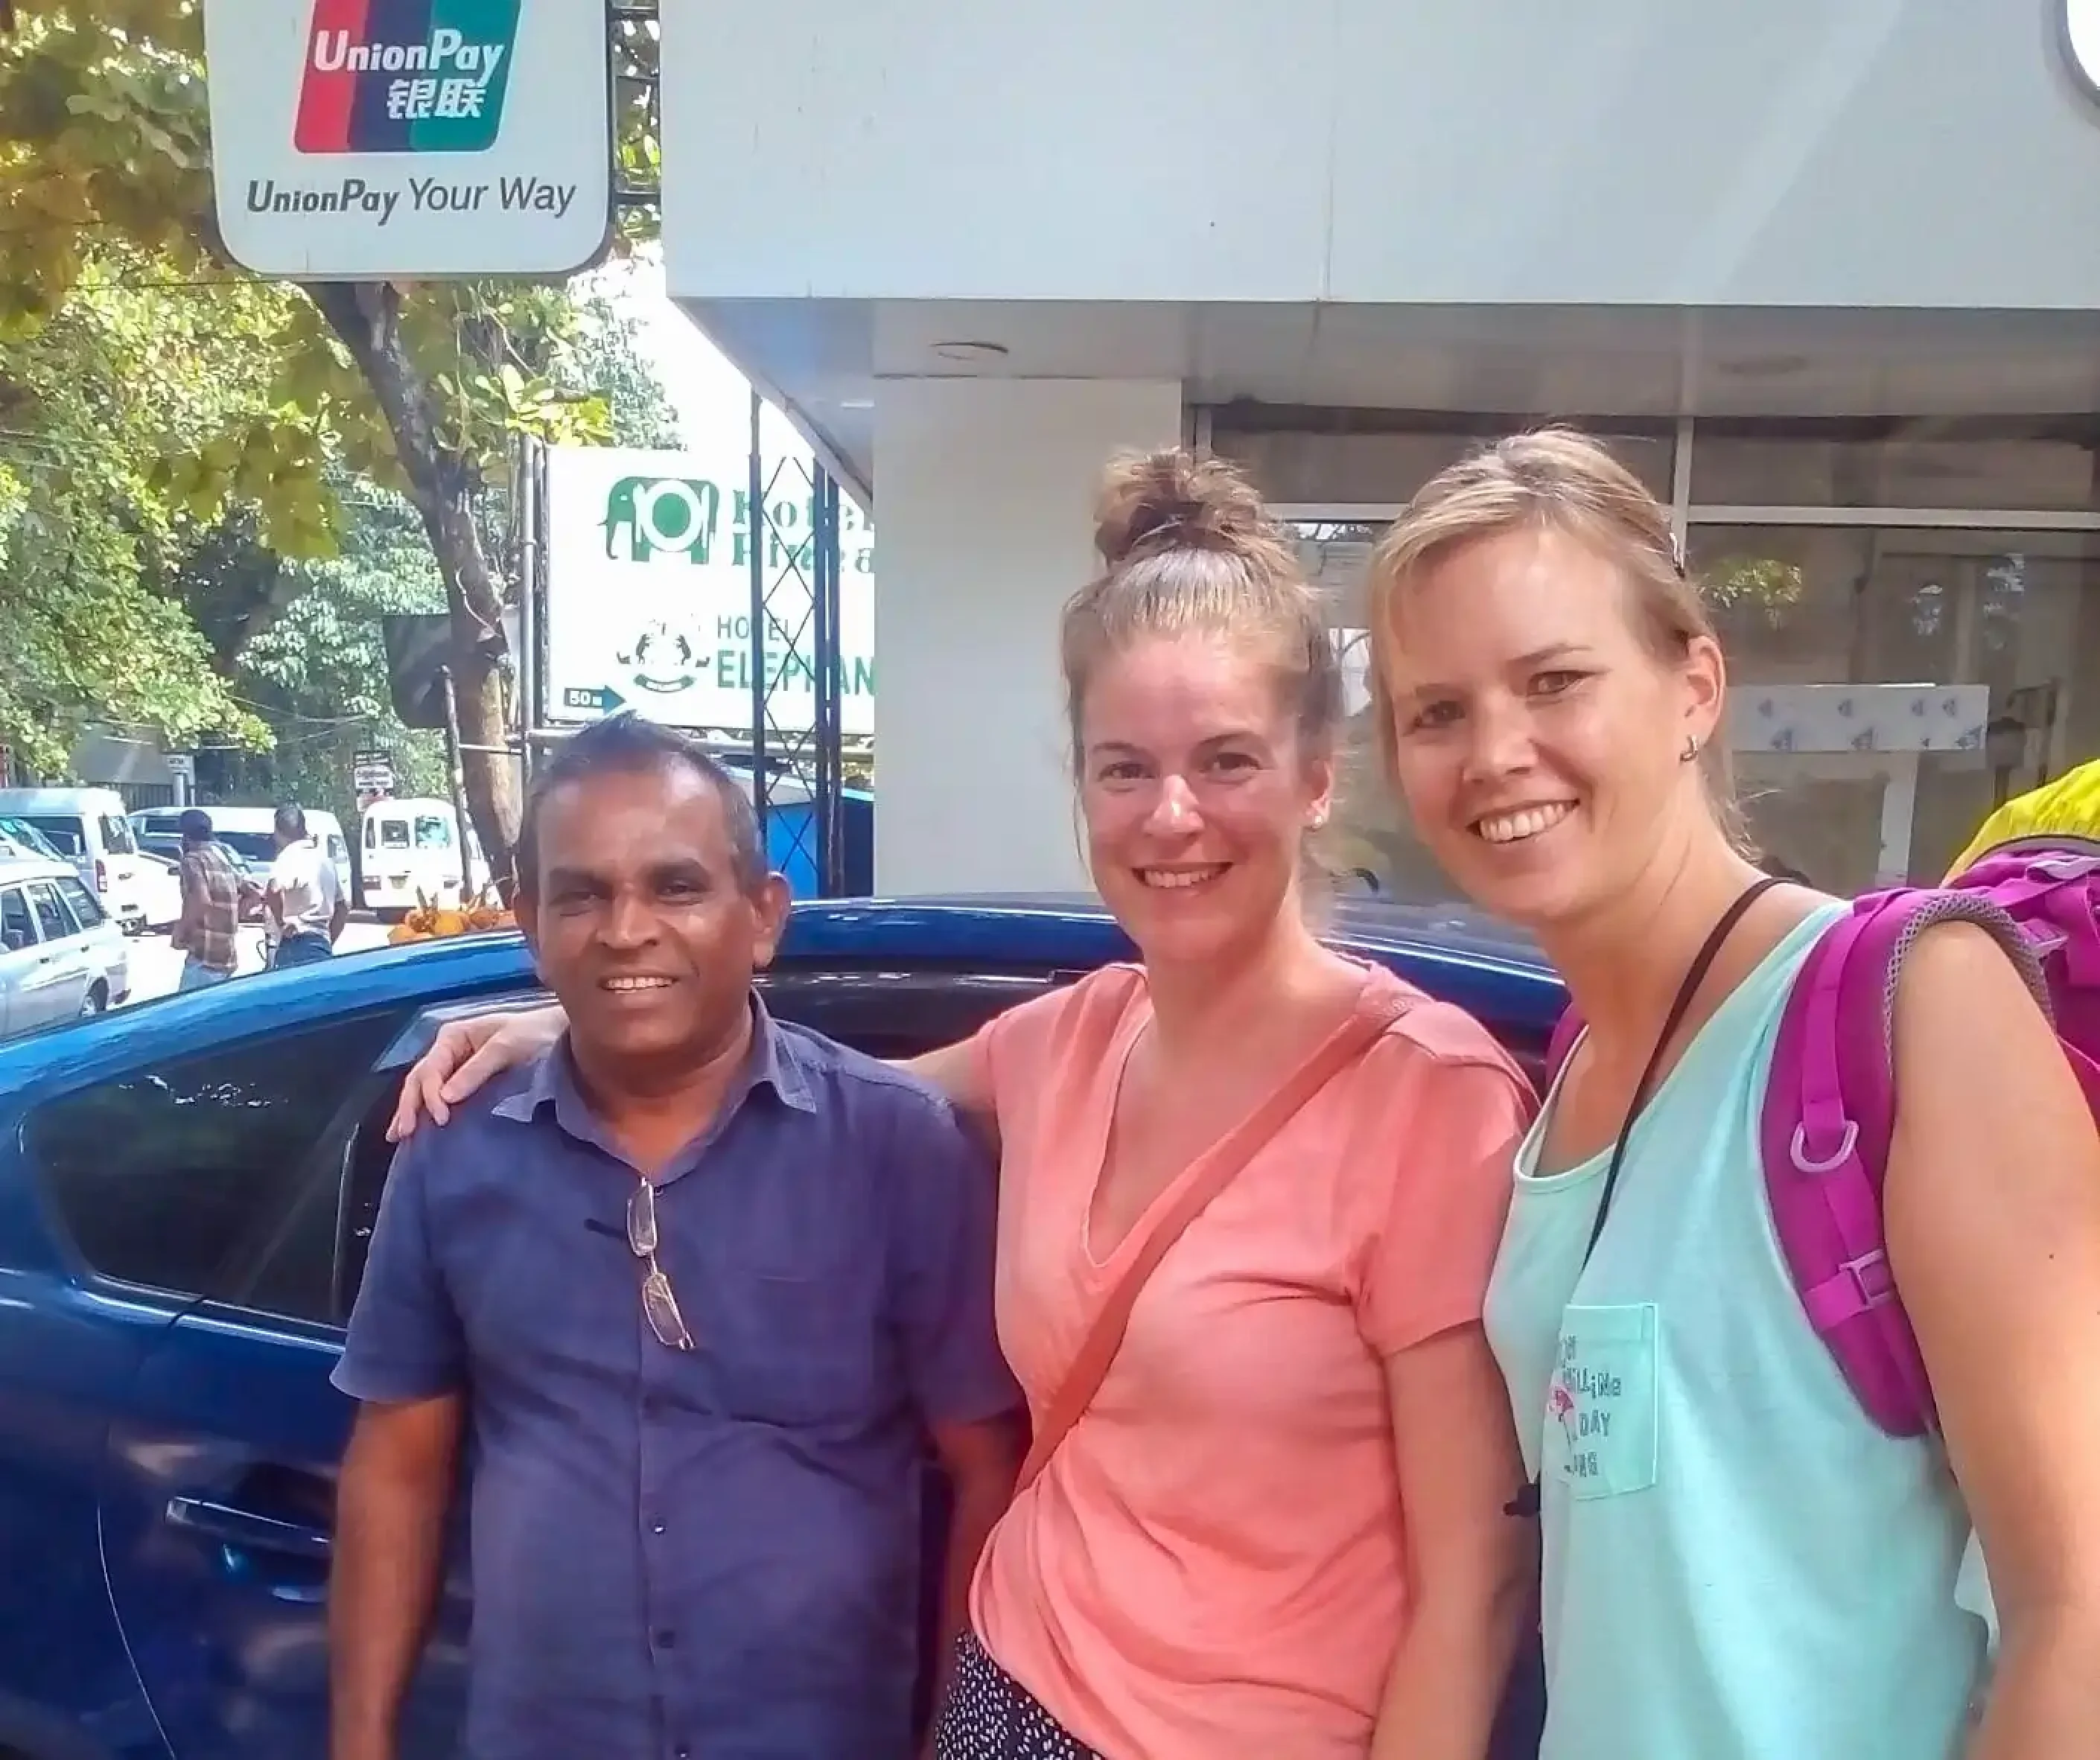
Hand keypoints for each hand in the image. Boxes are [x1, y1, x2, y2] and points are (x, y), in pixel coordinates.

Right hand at [385, 1006, 565, 1139]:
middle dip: (409, 1106)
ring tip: (398, 1136)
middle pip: (419, 1080)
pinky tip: (419, 1128)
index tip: (441, 1119)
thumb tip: (444, 1098)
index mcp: (454, 1036)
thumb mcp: (507, 1047)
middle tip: (402, 1134)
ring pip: (426, 1090)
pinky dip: (428, 1111)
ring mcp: (458, 1067)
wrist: (562, 1035)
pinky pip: (442, 1097)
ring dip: (412, 1111)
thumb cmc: (537, 1034)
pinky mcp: (469, 1083)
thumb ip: (476, 1070)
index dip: (428, 1095)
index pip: (429, 1069)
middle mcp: (450, 1050)